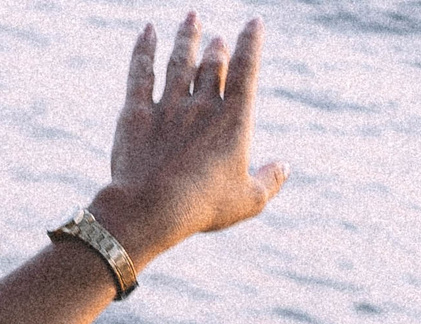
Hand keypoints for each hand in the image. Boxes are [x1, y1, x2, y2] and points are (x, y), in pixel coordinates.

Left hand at [94, 14, 287, 267]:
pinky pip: (140, 73)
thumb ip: (270, 181)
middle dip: (216, 48)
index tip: (253, 23)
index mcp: (234, 118)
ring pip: (179, 63)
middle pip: (211, 65)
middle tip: (216, 37)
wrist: (150, 208)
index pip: (246, 70)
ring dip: (186, 38)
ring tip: (190, 19)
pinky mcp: (136, 115)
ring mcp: (168, 106)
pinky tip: (147, 31)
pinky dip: (144, 50)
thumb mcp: (248, 200)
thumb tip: (284, 167)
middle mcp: (202, 105)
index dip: (250, 44)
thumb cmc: (202, 207)